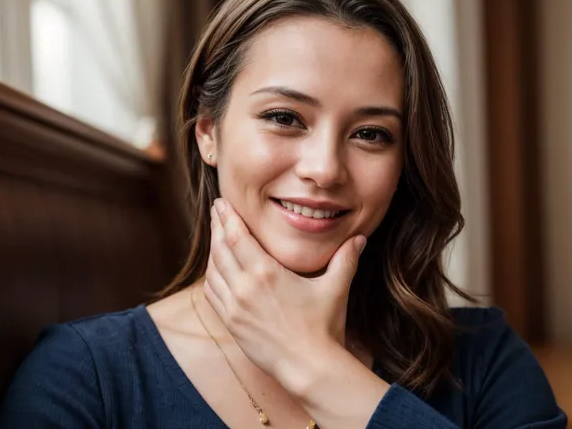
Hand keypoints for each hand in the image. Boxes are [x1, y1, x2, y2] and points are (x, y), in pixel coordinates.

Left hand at [203, 198, 366, 390]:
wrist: (309, 368)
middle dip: (217, 227)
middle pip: (220, 249)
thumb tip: (359, 237)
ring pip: (213, 270)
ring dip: (213, 250)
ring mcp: (235, 308)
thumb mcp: (336, 288)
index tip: (222, 203)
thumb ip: (345, 259)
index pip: (237, 237)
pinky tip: (215, 270)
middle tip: (217, 211)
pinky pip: (213, 294)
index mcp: (266, 273)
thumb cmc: (324, 327)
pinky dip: (211, 276)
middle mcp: (245, 288)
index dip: (228, 217)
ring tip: (216, 236)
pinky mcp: (232, 324)